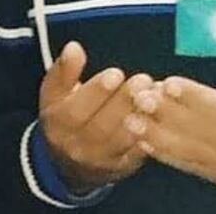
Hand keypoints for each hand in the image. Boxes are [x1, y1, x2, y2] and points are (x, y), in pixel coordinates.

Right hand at [39, 41, 150, 192]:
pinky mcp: (122, 168)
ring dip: (140, 116)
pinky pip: (137, 153)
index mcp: (58, 124)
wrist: (68, 161)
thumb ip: (64, 70)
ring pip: (122, 140)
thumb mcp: (55, 93)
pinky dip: (150, 133)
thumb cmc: (64, 114)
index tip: (115, 73)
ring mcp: (100, 161)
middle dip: (124, 101)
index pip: (76, 111)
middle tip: (142, 80)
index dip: (96, 91)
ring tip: (153, 94)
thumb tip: (73, 47)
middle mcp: (77, 146)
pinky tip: (160, 114)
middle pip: (102, 126)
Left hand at [126, 63, 215, 191]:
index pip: (215, 107)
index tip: (170, 82)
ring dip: (154, 131)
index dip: (192, 95)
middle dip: (163, 111)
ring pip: (180, 145)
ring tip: (131, 117)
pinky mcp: (206, 170)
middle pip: (190, 125)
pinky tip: (140, 139)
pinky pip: (180, 162)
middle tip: (140, 94)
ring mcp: (214, 159)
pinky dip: (160, 152)